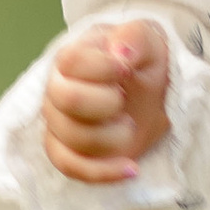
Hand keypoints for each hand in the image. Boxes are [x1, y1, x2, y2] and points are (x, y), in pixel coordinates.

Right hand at [41, 21, 172, 185]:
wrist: (151, 92)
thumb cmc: (143, 61)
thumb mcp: (149, 41)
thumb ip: (135, 37)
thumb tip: (120, 54)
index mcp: (73, 58)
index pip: (70, 62)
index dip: (102, 68)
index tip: (127, 69)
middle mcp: (58, 89)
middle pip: (66, 100)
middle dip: (106, 103)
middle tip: (125, 100)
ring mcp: (60, 122)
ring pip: (71, 137)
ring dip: (110, 137)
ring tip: (130, 127)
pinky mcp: (69, 151)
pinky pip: (70, 167)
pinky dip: (101, 172)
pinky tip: (132, 168)